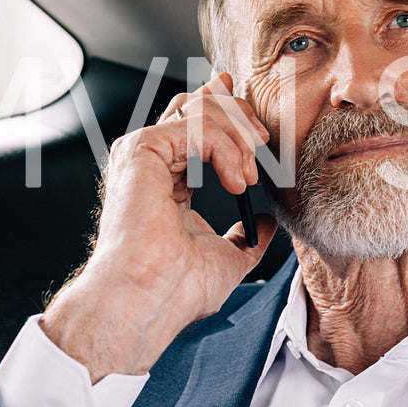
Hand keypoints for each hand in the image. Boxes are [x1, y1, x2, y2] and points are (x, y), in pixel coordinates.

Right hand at [40, 73, 277, 381]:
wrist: (151, 298)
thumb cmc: (177, 290)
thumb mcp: (228, 258)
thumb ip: (246, 237)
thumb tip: (265, 223)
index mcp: (165, 183)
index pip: (194, 131)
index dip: (224, 112)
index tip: (254, 120)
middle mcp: (150, 164)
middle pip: (194, 107)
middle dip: (236, 115)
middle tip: (262, 140)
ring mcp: (142, 155)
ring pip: (197, 110)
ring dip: (236, 136)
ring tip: (249, 177)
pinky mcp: (141, 150)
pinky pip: (194, 125)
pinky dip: (225, 147)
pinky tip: (236, 182)